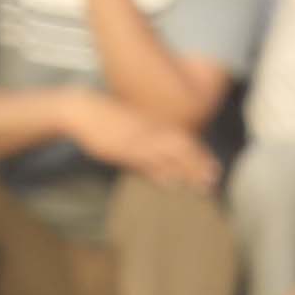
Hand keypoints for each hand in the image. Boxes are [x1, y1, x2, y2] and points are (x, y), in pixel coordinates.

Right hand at [77, 100, 218, 189]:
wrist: (80, 109)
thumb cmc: (104, 118)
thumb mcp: (130, 126)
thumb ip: (147, 138)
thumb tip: (160, 156)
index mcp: (152, 124)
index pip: (182, 139)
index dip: (199, 153)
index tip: (213, 166)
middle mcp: (149, 131)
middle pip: (181, 147)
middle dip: (199, 164)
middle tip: (214, 178)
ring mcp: (137, 140)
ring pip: (167, 156)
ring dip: (186, 170)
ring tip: (202, 184)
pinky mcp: (122, 149)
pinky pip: (145, 162)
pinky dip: (159, 172)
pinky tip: (171, 183)